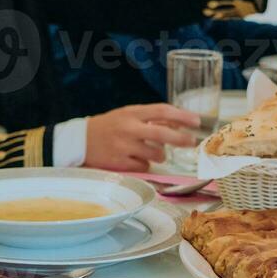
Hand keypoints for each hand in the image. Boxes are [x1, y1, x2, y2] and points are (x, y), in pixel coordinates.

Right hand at [82, 103, 199, 171]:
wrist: (79, 141)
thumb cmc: (109, 126)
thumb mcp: (128, 115)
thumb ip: (150, 118)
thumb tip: (179, 123)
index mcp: (131, 113)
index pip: (162, 111)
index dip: (182, 116)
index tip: (197, 121)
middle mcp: (128, 128)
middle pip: (162, 133)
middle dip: (181, 139)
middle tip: (192, 142)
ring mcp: (123, 147)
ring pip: (156, 154)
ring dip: (161, 154)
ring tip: (153, 151)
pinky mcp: (119, 163)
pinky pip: (144, 166)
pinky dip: (145, 164)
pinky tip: (136, 159)